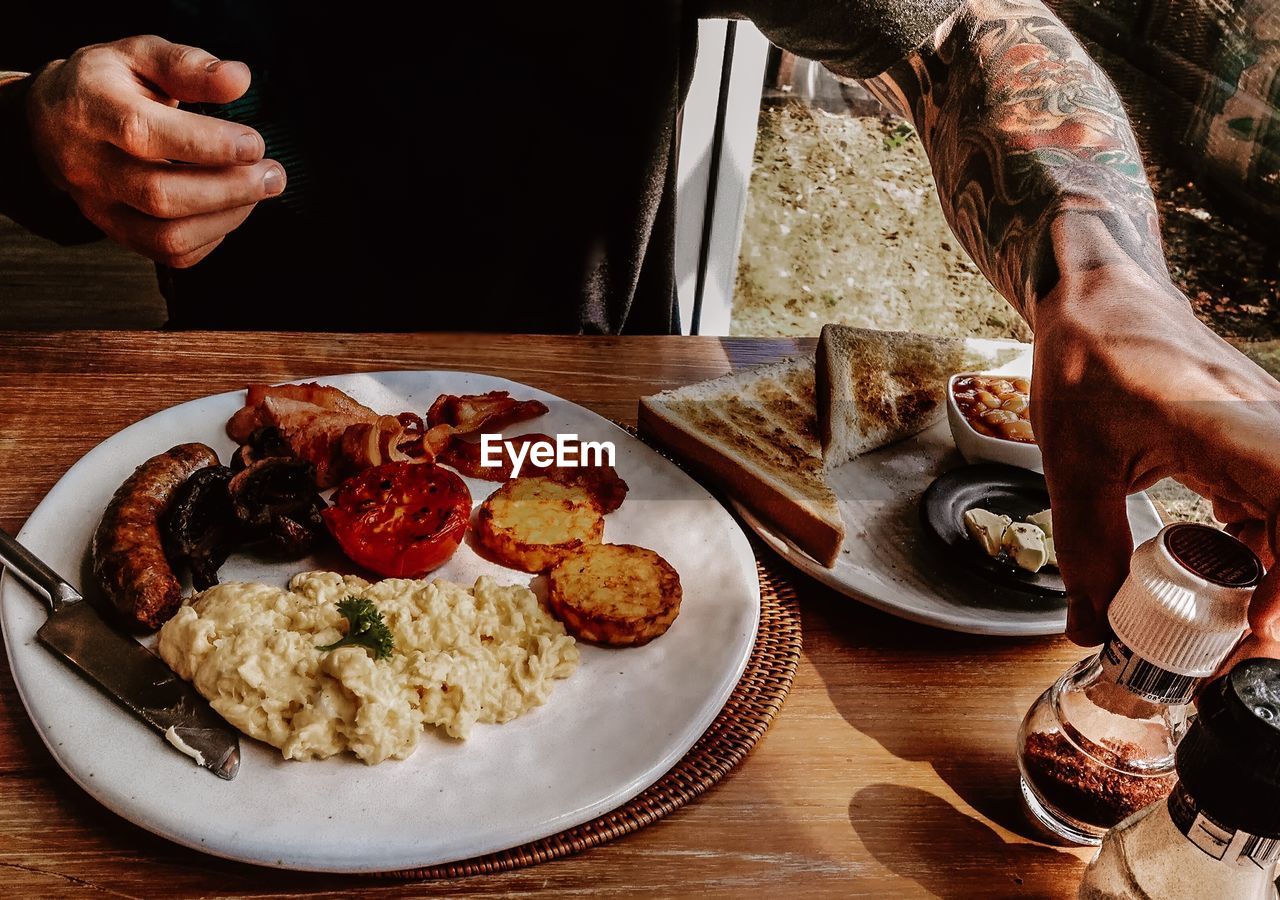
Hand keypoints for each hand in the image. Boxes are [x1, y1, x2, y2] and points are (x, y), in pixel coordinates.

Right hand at [26, 34, 283, 267]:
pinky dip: (211, 238)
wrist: (53, 121)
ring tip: (258, 190)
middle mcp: (89, 165)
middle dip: (229, 189)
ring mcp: (99, 206)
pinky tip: (229, 209)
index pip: (146, 134)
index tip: (254, 143)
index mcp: (92, 109)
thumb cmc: (107, 85)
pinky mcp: (115, 232)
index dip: (208, 144)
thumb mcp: (139, 55)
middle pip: (159, 195)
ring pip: (166, 236)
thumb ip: (188, 65)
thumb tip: (239, 79)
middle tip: (272, 175)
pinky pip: (168, 255)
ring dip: (226, 218)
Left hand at [1031, 248, 1279, 654]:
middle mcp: (1269, 428)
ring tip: (1227, 631)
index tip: (1259, 623)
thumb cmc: (1087, 361)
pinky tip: (1225, 578)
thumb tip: (1091, 626)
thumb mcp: (1071, 461)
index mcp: (1229, 427)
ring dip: (1276, 581)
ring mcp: (1271, 435)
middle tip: (1236, 649)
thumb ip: (1086, 547)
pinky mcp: (1261, 446)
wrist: (1099, 300)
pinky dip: (1265, 554)